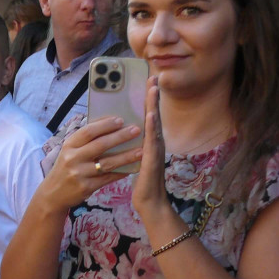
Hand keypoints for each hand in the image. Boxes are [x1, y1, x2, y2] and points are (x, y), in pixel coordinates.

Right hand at [41, 115, 142, 210]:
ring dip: (126, 156)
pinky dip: (121, 172)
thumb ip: (85, 141)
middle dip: (120, 136)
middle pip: (100, 145)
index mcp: (68, 146)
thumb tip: (108, 124)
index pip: (87, 131)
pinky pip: (108, 178)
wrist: (53, 194)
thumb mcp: (69, 152)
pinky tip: (133, 168)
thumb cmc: (66, 168)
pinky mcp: (86, 187)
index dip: (105, 125)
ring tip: (141, 150)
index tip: (121, 119)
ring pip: (107, 163)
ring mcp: (79, 174)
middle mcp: (72, 158)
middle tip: (136, 130)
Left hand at [131, 77, 170, 222]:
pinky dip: (151, 127)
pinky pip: (152, 141)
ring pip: (155, 124)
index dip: (148, 99)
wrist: (149, 201)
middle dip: (153, 96)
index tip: (148, 82)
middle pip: (153, 115)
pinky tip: (150, 116)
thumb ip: (133, 142)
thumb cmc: (141, 180)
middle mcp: (154, 143)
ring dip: (154, 106)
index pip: (148, 116)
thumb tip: (123, 129)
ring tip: (153, 89)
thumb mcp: (135, 156)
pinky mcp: (153, 160)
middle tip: (153, 77)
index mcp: (149, 141)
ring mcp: (155, 151)